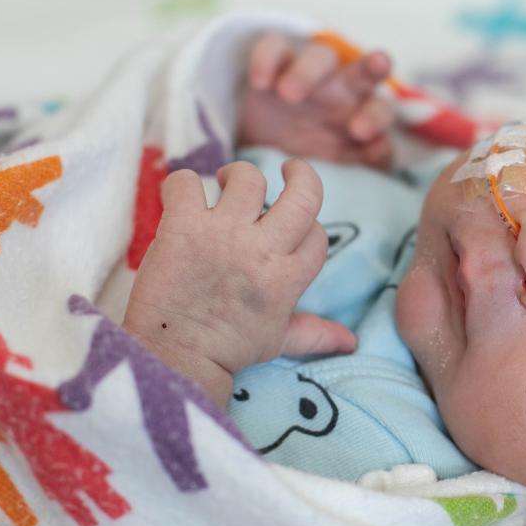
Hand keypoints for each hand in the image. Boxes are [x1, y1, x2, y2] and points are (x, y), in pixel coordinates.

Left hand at [124, 159, 355, 402]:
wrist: (174, 357)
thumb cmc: (226, 350)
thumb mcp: (277, 341)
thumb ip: (315, 334)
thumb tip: (350, 341)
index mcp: (287, 278)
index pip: (317, 233)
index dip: (306, 225)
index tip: (288, 229)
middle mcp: (262, 251)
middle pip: (304, 193)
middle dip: (300, 172)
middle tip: (285, 168)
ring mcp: (223, 235)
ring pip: (247, 177)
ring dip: (236, 176)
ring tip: (223, 184)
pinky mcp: (184, 226)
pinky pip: (187, 183)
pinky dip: (182, 186)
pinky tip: (181, 201)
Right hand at [237, 31, 395, 169]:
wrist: (268, 135)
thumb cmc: (314, 146)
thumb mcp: (336, 159)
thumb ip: (364, 157)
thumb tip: (381, 148)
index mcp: (362, 111)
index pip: (380, 110)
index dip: (376, 118)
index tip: (361, 133)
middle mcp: (342, 87)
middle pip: (364, 72)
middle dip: (372, 69)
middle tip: (378, 66)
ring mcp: (310, 68)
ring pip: (320, 56)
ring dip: (308, 73)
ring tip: (288, 95)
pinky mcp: (276, 57)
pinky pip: (274, 46)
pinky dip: (267, 59)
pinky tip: (261, 82)